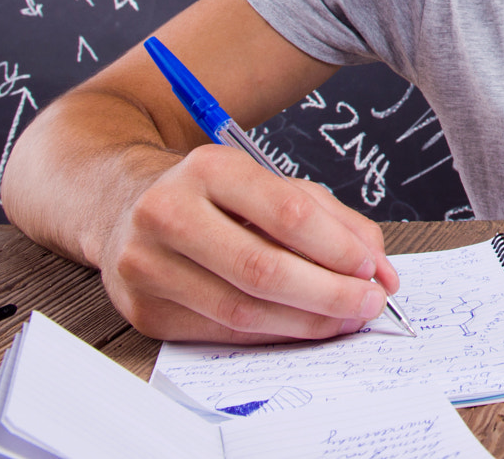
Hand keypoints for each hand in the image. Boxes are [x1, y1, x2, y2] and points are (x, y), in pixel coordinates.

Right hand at [98, 143, 401, 342]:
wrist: (123, 203)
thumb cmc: (213, 196)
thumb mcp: (272, 185)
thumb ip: (333, 220)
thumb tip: (379, 268)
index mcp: (209, 168)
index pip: (286, 213)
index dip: (336, 248)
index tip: (372, 269)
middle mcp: (168, 212)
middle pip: (262, 269)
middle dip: (328, 294)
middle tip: (368, 304)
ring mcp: (147, 264)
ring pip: (241, 310)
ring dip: (305, 322)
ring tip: (344, 320)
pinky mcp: (142, 310)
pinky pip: (220, 333)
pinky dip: (271, 335)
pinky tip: (300, 328)